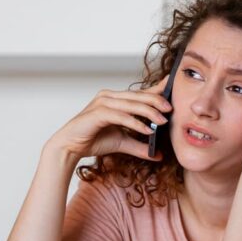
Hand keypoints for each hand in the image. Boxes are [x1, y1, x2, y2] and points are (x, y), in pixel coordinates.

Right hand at [47, 80, 171, 162]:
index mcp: (114, 99)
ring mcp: (102, 103)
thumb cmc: (92, 140)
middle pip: (138, 96)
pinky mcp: (98, 113)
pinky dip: (135, 123)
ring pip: (131, 104)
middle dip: (156, 101)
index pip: (139, 92)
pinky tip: (147, 130)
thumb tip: (157, 154)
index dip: (156, 89)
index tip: (172, 86)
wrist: (69, 147)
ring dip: (149, 112)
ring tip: (163, 121)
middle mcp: (108, 97)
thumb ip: (140, 146)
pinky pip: (121, 116)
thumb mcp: (122, 142)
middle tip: (171, 108)